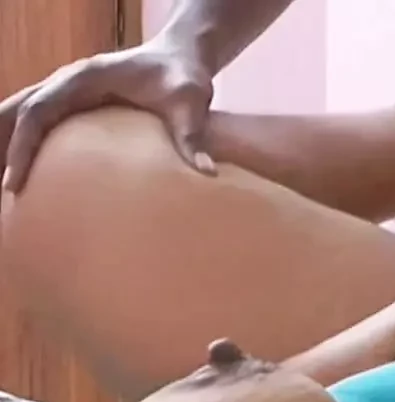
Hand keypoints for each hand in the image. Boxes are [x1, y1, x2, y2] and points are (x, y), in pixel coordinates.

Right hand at [1, 37, 215, 192]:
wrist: (182, 59)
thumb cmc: (184, 78)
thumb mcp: (190, 103)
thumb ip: (193, 136)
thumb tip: (206, 174)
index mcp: (86, 77)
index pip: (40, 110)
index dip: (23, 144)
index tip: (15, 179)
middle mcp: (68, 80)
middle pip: (19, 109)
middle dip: (2, 144)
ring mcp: (68, 89)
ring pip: (22, 112)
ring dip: (6, 140)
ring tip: (1, 181)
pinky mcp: (75, 101)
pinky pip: (38, 118)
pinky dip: (22, 139)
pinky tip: (18, 167)